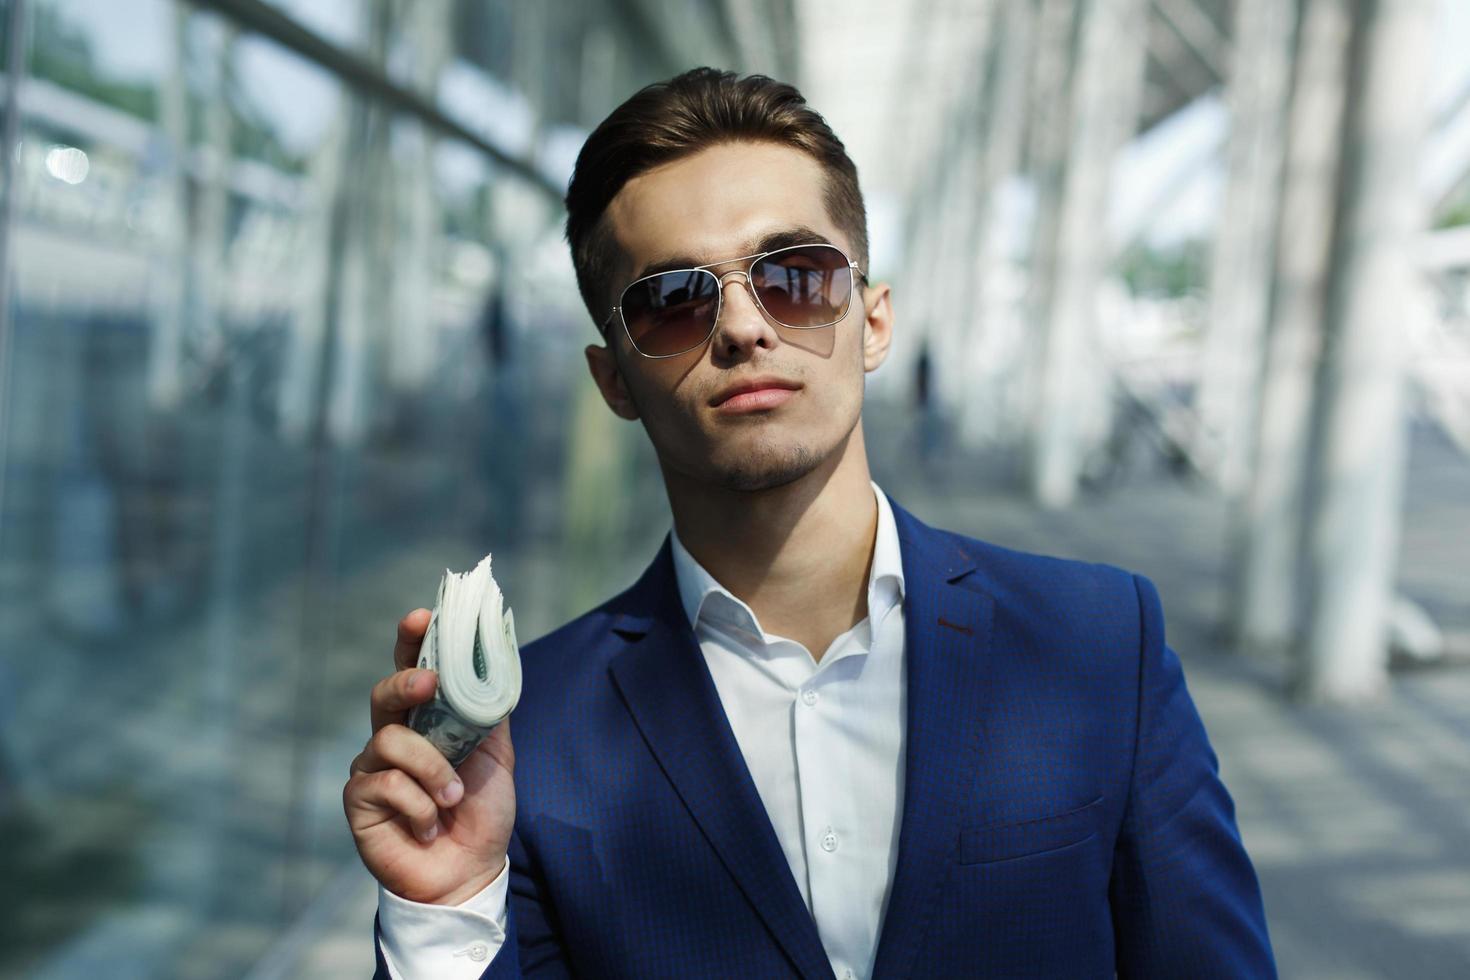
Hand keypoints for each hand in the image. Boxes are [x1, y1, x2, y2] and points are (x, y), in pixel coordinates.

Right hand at [343, 608, 516, 905]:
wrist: (468, 870)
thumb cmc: (480, 812)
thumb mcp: (496, 754)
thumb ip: (491, 710)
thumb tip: (497, 660)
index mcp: (426, 720)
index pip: (413, 669)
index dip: (412, 641)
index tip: (421, 615)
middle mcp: (393, 736)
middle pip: (384, 693)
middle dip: (404, 681)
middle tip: (428, 682)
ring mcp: (371, 766)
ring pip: (390, 740)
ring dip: (432, 769)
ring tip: (453, 798)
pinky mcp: (359, 799)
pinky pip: (386, 783)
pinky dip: (418, 804)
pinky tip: (429, 824)